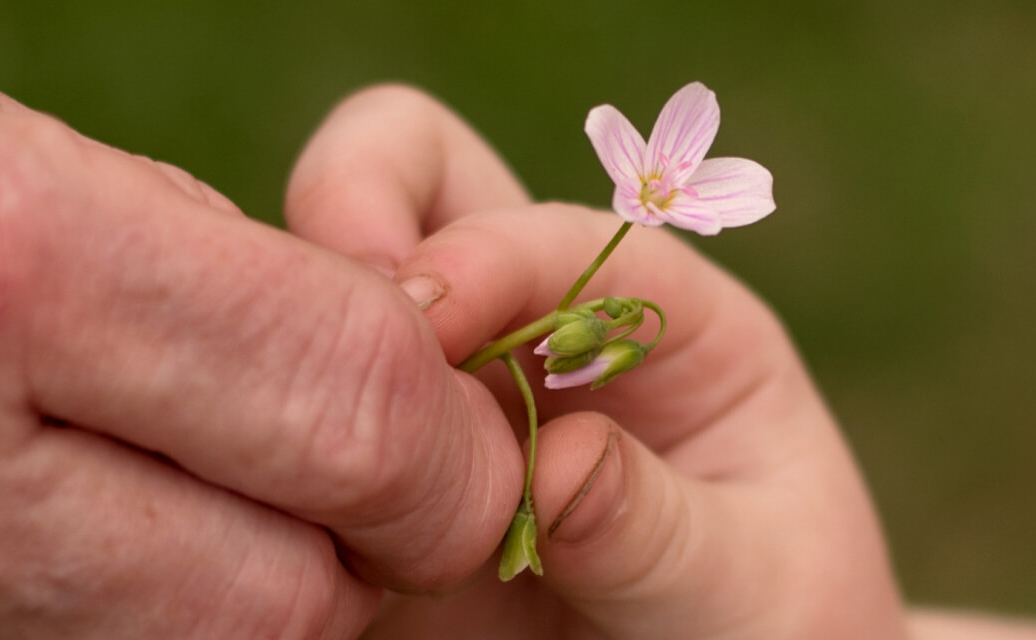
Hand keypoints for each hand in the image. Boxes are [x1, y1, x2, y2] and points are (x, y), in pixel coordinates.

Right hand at [285, 85, 911, 637]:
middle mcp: (526, 335)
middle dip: (351, 218)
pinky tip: (278, 524)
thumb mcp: (753, 586)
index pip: (551, 229)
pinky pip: (275, 441)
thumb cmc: (775, 639)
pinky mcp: (354, 502)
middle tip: (320, 324)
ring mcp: (428, 411)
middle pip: (409, 185)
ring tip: (304, 452)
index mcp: (653, 318)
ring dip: (296, 345)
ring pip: (313, 302)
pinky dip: (261, 458)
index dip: (484, 254)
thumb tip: (559, 468)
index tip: (425, 313)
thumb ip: (661, 527)